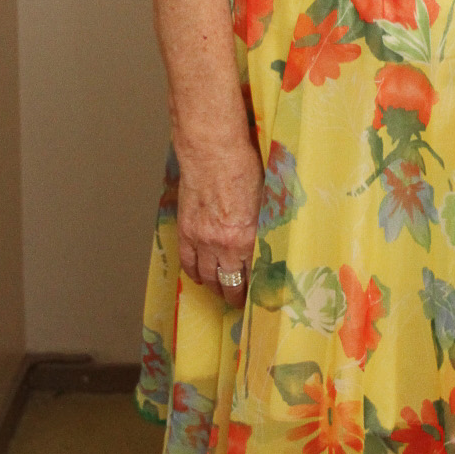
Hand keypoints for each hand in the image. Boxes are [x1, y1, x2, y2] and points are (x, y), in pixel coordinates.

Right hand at [176, 140, 262, 307]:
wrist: (212, 152)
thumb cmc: (242, 168)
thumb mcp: (265, 200)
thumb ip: (264, 226)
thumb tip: (269, 241)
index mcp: (247, 239)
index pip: (252, 276)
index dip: (255, 290)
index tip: (258, 296)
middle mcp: (223, 245)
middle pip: (229, 282)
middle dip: (234, 295)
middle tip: (238, 301)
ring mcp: (201, 240)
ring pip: (207, 276)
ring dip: (215, 287)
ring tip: (221, 292)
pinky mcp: (186, 230)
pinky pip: (188, 262)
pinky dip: (194, 273)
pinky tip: (200, 277)